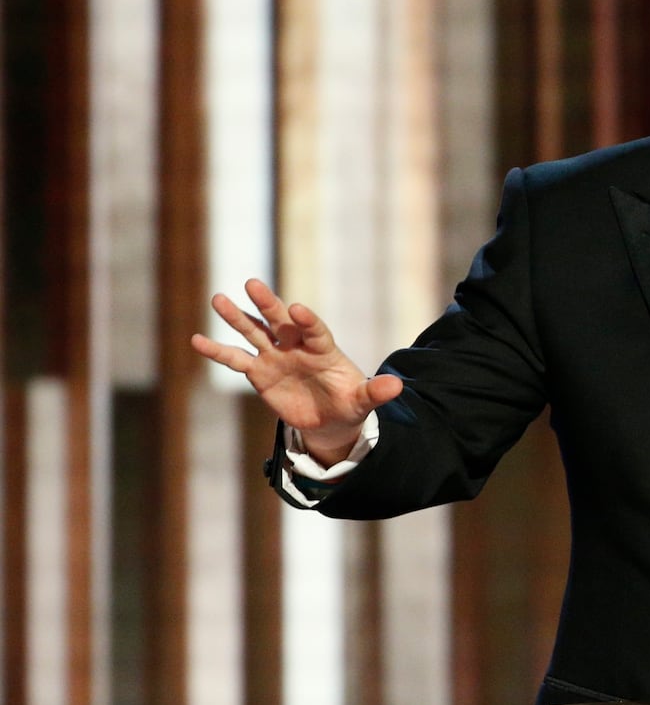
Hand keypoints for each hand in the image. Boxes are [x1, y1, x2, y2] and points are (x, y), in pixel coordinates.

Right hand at [190, 278, 401, 464]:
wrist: (329, 421)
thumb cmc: (349, 404)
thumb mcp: (363, 401)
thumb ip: (375, 392)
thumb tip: (398, 386)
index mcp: (324, 349)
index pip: (315, 330)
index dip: (308, 321)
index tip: (298, 310)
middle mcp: (297, 346)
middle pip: (281, 321)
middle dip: (268, 304)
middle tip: (252, 284)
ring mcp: (276, 357)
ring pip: (254, 332)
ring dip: (237, 317)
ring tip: (218, 299)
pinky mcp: (259, 372)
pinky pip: (236, 359)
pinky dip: (217, 350)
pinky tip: (196, 340)